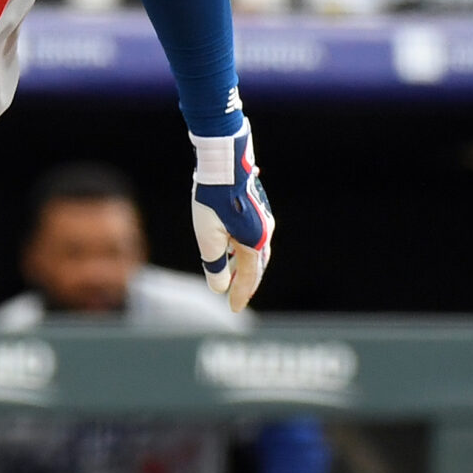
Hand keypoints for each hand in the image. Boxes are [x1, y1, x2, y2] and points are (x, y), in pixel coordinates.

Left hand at [191, 119, 273, 310]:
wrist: (223, 163)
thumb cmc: (213, 199)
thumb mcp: (208, 238)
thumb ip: (214, 265)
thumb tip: (219, 287)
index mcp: (254, 243)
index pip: (249, 277)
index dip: (240, 294)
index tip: (234, 309)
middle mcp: (264, 232)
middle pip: (256, 266)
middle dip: (245, 283)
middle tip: (236, 298)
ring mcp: (264, 219)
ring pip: (254, 250)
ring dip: (243, 266)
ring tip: (229, 276)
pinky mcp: (258, 208)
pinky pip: (252, 236)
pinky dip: (241, 249)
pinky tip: (229, 248)